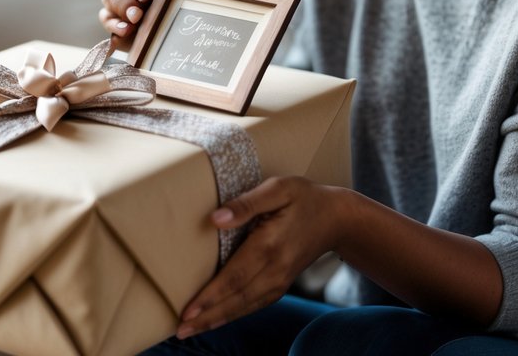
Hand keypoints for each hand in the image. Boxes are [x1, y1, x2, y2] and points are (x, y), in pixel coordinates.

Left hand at [176, 177, 343, 339]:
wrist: (337, 219)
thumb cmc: (304, 198)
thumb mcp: (278, 188)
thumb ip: (246, 203)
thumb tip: (215, 219)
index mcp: (270, 245)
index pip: (235, 277)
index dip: (210, 296)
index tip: (187, 310)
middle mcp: (275, 269)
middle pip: (236, 298)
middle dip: (207, 316)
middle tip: (180, 330)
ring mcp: (280, 280)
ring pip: (245, 306)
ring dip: (217, 319)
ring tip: (191, 330)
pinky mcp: (282, 283)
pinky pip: (255, 304)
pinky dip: (235, 314)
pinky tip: (217, 319)